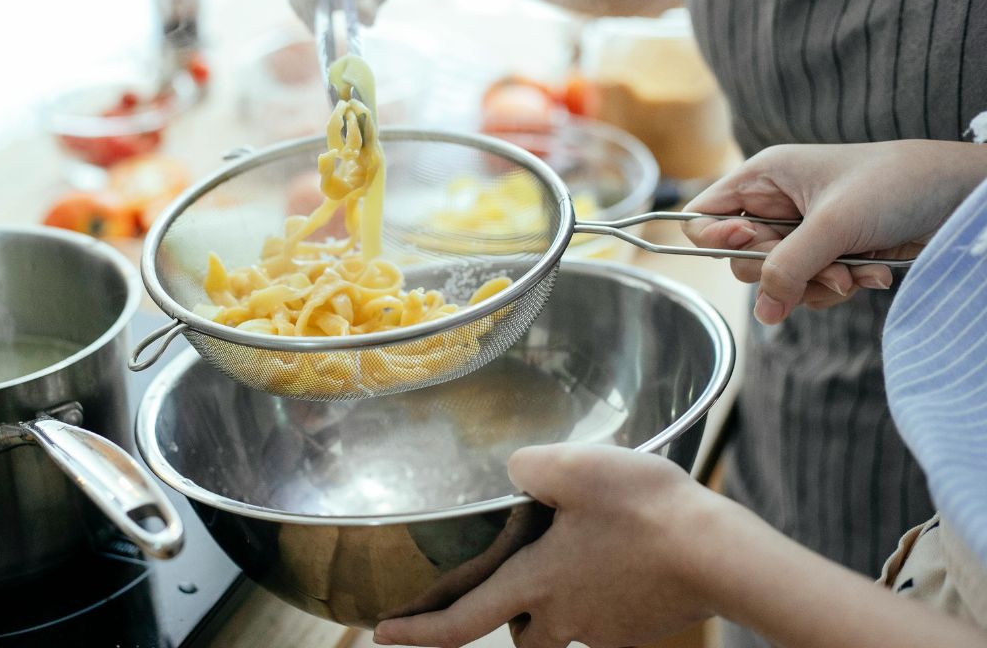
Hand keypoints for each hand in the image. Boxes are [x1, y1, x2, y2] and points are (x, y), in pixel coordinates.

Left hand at [373, 444, 720, 647]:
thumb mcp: (573, 467)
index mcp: (536, 582)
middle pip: (520, 634)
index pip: (462, 620)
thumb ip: (528, 468)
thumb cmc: (643, 510)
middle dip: (511, 614)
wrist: (717, 553)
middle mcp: (564, 616)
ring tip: (579, 555)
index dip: (419, 633)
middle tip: (519, 575)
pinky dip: (603, 595)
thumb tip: (515, 475)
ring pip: (565, 627)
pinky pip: (606, 617)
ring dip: (558, 605)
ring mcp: (604, 627)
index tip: (382, 636)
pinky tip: (622, 557)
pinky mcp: (639, 626)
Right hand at [683, 141, 986, 324]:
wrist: (959, 196)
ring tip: (857, 270)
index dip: (718, 239)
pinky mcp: (828, 255)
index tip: (751, 245)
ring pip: (778, 280)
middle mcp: (777, 205)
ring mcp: (802, 233)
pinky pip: (809, 288)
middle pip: (742, 258)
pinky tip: (872, 271)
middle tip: (822, 265)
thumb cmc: (897, 184)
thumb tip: (763, 312)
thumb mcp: (834, 224)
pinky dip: (838, 286)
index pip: (705, 216)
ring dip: (818, 284)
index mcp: (765, 178)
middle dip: (784, 271)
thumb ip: (789, 268)